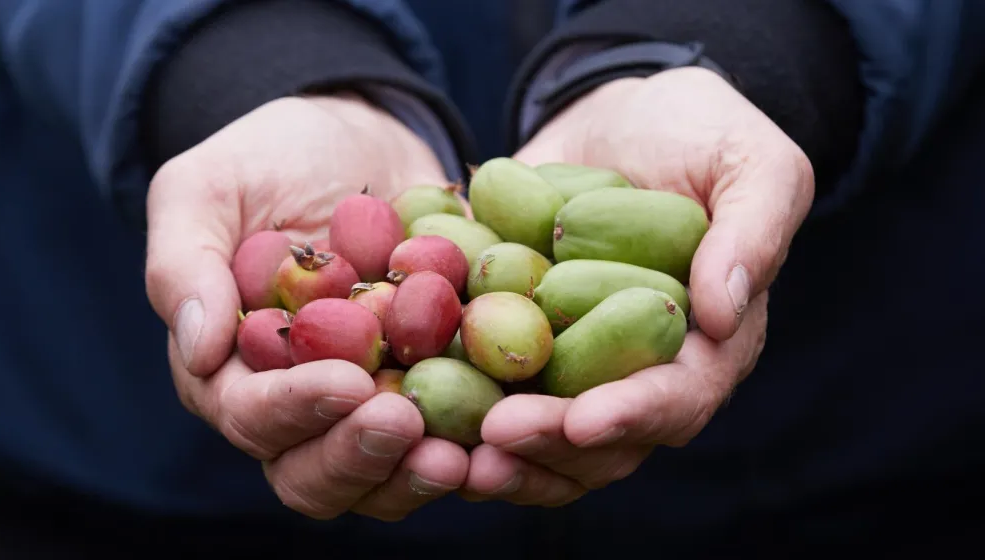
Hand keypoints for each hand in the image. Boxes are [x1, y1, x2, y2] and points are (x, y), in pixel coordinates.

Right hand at [145, 94, 467, 520]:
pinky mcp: (432, 386)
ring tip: (460, 455)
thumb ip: (183, 263)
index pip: (252, 416)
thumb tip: (197, 349)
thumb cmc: (266, 160)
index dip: (294, 409)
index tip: (348, 381)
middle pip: (314, 472)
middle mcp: (300, 403)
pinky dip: (477, 442)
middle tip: (405, 425)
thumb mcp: (206, 189)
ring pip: (383, 476)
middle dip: (357, 457)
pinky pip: (453, 434)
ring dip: (416, 473)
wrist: (358, 139)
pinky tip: (511, 426)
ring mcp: (370, 403)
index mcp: (234, 371)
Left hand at [462, 67, 813, 504]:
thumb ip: (753, 232)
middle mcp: (639, 369)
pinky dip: (451, 406)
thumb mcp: (752, 161)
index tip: (582, 423)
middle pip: (600, 439)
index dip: (634, 416)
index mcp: (708, 345)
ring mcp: (573, 362)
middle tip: (493, 440)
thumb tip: (725, 316)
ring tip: (446, 454)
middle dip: (548, 444)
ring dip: (497, 452)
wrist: (619, 113)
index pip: (678, 397)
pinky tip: (410, 410)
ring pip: (540, 434)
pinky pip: (486, 387)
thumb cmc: (701, 131)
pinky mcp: (518, 340)